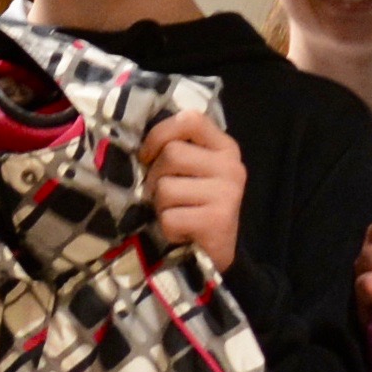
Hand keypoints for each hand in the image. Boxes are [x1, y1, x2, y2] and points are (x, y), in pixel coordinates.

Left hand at [139, 110, 244, 268]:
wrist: (224, 251)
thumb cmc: (200, 206)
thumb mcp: (197, 171)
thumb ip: (180, 151)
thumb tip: (140, 147)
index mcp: (225, 148)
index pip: (190, 120)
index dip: (160, 134)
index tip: (148, 156)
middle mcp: (230, 166)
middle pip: (172, 154)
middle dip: (156, 177)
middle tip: (165, 196)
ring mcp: (227, 193)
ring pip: (166, 188)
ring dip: (161, 206)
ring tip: (177, 214)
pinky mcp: (217, 220)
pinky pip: (170, 217)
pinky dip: (167, 228)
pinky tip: (183, 232)